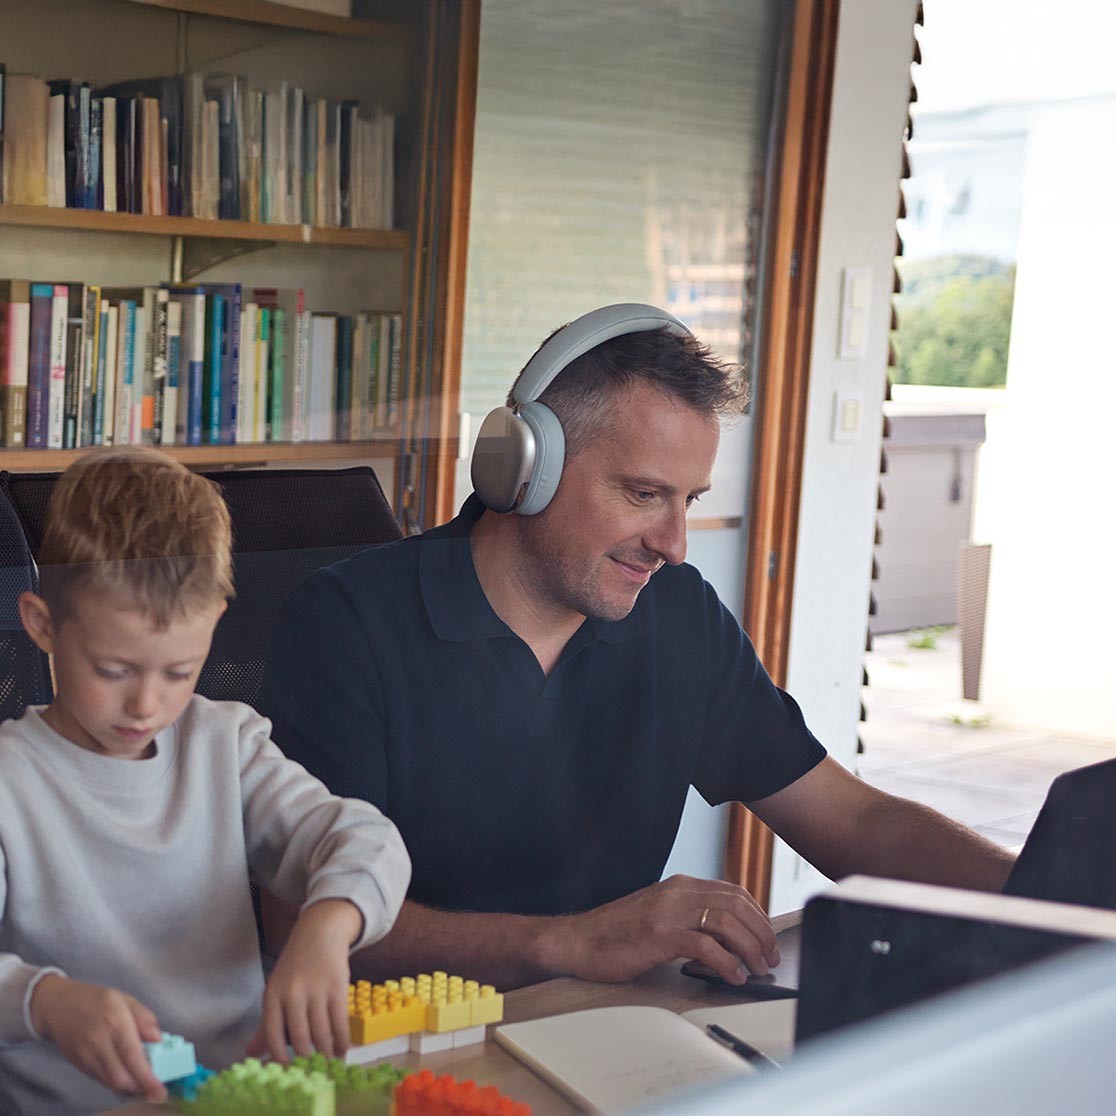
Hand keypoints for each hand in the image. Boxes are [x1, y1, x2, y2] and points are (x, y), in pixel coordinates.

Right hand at [29, 974, 166, 1101]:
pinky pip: (102, 1080)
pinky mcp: (81, 1067)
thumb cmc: (97, 1000)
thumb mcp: (126, 1000)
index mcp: (116, 1023)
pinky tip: (129, 1078)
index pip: (132, 1056)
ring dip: (130, 1088)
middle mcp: (100, 1045)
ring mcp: (87, 1058)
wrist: (59, 1008)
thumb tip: (159, 1039)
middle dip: (141, 1088)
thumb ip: (145, 1018)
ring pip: (111, 1083)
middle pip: (121, 1078)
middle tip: (157, 1089)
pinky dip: (118, 1083)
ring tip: (145, 1084)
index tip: (160, 1091)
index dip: (147, 1078)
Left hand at [246, 898, 362, 1062]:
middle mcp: (293, 993)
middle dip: (306, 1059)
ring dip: (326, 1053)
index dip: (280, 1058)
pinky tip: (342, 1050)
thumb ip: (266, 1024)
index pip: (272, 1034)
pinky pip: (340, 1021)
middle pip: (300, 1036)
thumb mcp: (276, 990)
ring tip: (328, 1064)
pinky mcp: (337, 987)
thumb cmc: (294, 967)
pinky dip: (342, 1040)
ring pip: (321, 1032)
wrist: (320, 933)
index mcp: (273, 995)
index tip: (288, 1072)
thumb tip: (250, 1053)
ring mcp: (316, 989)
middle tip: (311, 1071)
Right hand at [535, 874, 779, 984]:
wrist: (578, 941)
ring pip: (725, 922)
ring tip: (756, 969)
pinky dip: (726, 962)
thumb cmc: (617, 934)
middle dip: (761, 933)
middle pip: (736, 905)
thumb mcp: (660, 915)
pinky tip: (733, 976)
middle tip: (769, 958)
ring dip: (748, 948)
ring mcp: (668, 911)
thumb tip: (727, 941)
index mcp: (680, 886)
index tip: (767, 939)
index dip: (757, 916)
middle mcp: (677, 892)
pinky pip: (704, 945)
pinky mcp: (659, 935)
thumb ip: (690, 919)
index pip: (733, 893)